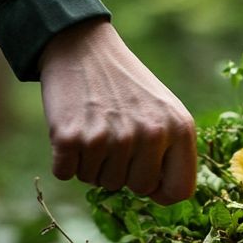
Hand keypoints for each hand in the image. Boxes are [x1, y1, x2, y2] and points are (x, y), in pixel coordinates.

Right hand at [39, 19, 196, 204]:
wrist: (81, 47)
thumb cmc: (124, 86)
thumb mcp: (163, 110)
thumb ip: (172, 151)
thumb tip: (162, 195)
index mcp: (179, 128)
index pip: (179, 191)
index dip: (159, 189)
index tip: (144, 173)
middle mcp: (148, 135)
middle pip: (136, 189)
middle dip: (122, 171)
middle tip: (113, 135)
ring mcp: (110, 138)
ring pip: (98, 182)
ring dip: (91, 162)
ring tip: (93, 125)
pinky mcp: (71, 138)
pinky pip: (65, 173)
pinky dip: (64, 158)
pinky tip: (71, 128)